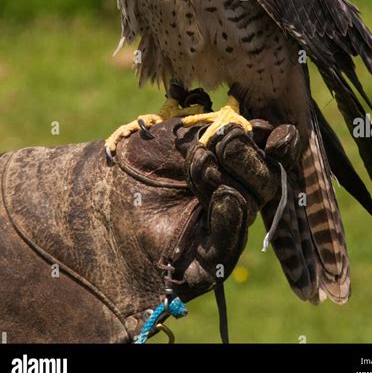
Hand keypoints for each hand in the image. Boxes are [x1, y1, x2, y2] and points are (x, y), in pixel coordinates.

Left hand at [114, 104, 299, 341]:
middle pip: (265, 179)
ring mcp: (222, 228)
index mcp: (232, 163)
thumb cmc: (132, 160)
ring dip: (234, 179)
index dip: (280, 144)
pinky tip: (223, 195)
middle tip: (223, 141)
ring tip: (203, 163)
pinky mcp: (205, 263)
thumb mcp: (174, 132)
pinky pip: (228, 243)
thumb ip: (211, 122)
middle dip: (249, 158)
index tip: (276, 135)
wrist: (91, 199)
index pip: (269, 154)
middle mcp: (233, 194)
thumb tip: (242, 109)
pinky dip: (230, 216)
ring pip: (250, 205)